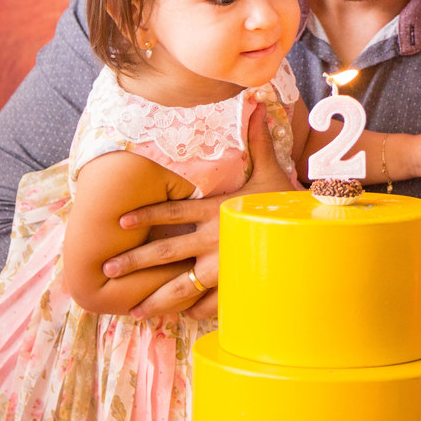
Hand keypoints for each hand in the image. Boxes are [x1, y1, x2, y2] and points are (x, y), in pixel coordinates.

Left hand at [102, 106, 290, 318]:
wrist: (314, 234)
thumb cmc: (289, 202)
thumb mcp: (271, 170)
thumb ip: (256, 141)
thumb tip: (255, 103)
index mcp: (217, 212)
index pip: (173, 213)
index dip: (145, 215)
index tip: (119, 221)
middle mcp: (214, 240)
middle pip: (166, 252)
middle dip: (134, 262)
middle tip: (107, 268)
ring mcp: (224, 268)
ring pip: (182, 286)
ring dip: (156, 297)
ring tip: (134, 309)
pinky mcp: (238, 286)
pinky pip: (211, 303)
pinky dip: (194, 311)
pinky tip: (180, 316)